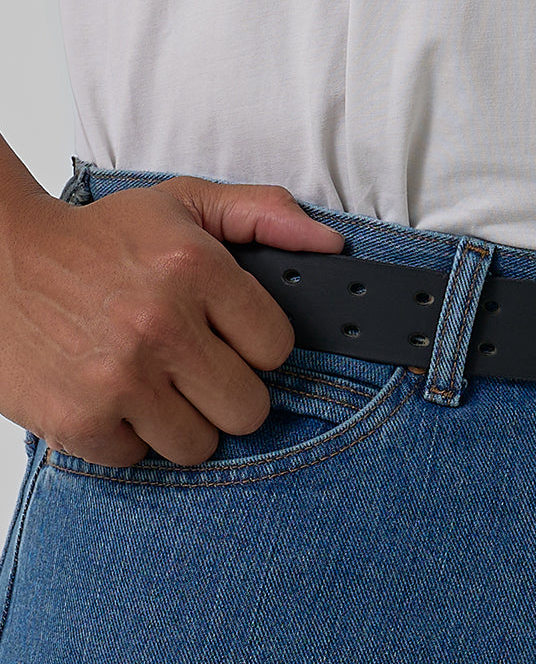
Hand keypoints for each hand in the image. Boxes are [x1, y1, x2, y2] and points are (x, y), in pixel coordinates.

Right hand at [0, 176, 344, 467]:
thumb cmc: (97, 238)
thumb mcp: (183, 204)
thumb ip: (263, 214)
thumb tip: (330, 245)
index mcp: (195, 270)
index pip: (277, 349)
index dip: (255, 346)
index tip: (229, 336)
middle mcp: (161, 326)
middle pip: (249, 408)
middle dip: (227, 391)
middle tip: (193, 367)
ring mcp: (119, 378)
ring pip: (199, 445)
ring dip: (180, 421)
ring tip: (151, 383)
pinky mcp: (77, 421)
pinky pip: (137, 459)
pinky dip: (126, 436)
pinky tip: (110, 397)